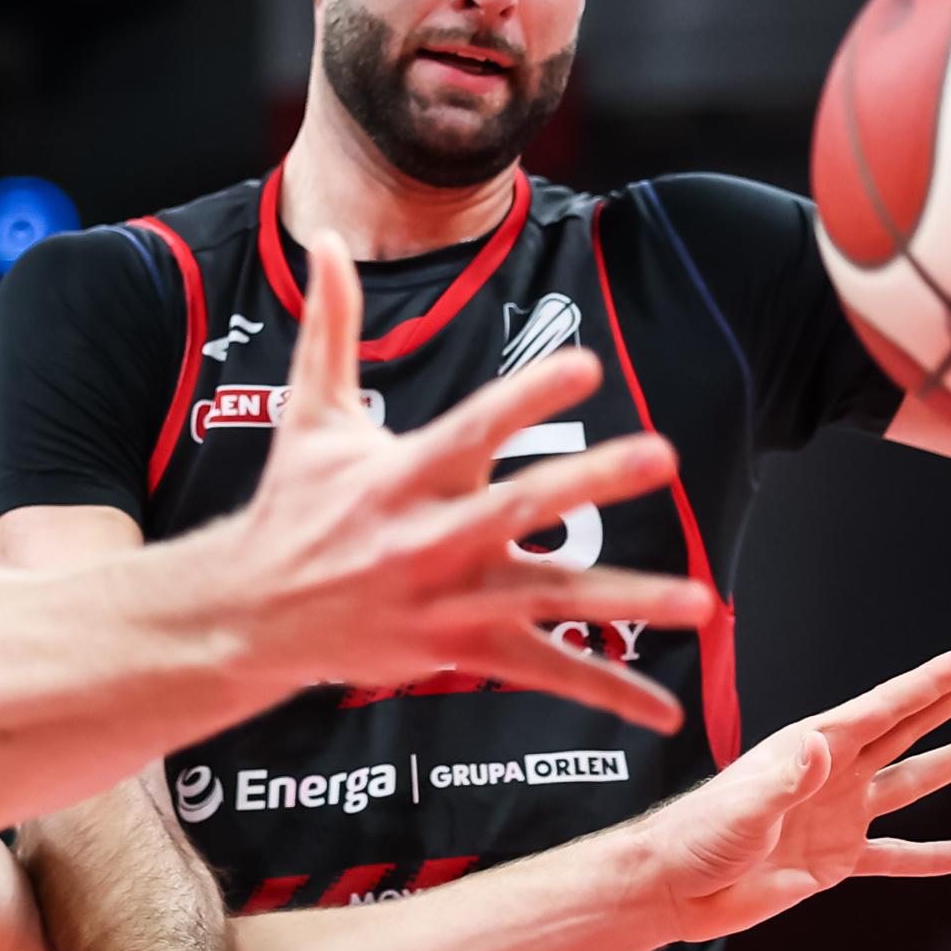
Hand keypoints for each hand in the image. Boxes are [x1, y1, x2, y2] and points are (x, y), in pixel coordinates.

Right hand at [230, 242, 715, 731]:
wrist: (252, 616)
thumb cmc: (294, 509)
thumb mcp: (309, 417)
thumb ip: (332, 327)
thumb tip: (325, 239)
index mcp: (404, 475)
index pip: (475, 427)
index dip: (528, 398)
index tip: (585, 365)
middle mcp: (431, 539)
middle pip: (523, 509)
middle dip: (594, 482)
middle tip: (662, 455)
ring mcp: (451, 602)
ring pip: (551, 602)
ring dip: (628, 602)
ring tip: (698, 600)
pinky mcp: (462, 651)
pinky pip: (545, 673)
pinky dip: (606, 691)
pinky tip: (664, 712)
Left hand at [627, 647, 950, 942]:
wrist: (674, 887)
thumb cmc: (698, 835)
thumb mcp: (744, 805)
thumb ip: (787, 779)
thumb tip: (823, 747)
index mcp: (812, 748)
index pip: (886, 708)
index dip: (933, 683)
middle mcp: (832, 773)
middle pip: (906, 728)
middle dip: (950, 698)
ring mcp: (838, 815)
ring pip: (910, 784)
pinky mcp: (835, 860)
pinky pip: (893, 856)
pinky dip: (928, 856)